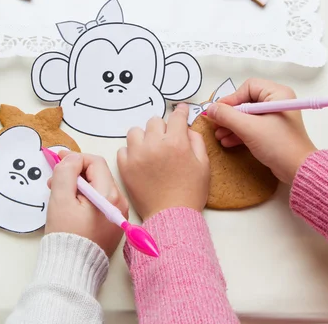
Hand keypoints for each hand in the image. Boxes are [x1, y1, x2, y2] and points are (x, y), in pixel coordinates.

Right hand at [45, 152, 128, 257]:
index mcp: (109, 195)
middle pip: (97, 174)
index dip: (75, 158)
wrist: (73, 268)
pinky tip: (69, 204)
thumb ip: (66, 172)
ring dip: (78, 184)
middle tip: (54, 178)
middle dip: (75, 172)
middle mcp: (119, 202)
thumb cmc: (67, 235)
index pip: (95, 162)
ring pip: (97, 186)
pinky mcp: (112, 222)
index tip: (58, 160)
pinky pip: (99, 200)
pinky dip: (84, 197)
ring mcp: (117, 213)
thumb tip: (72, 158)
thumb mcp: (61, 198)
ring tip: (58, 193)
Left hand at [117, 103, 209, 221]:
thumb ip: (196, 141)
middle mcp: (155, 144)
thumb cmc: (191, 192)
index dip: (181, 111)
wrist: (172, 216)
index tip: (181, 110)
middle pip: (154, 121)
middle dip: (163, 127)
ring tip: (150, 148)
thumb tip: (187, 129)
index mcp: (176, 142)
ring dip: (144, 137)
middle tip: (167, 138)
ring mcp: (137, 155)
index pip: (176, 116)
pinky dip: (131, 152)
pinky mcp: (125, 167)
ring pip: (135, 132)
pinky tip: (140, 160)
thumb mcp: (204, 165)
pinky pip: (124, 150)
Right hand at [206, 78, 316, 183]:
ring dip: (231, 125)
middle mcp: (277, 102)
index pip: (248, 88)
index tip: (217, 111)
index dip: (231, 99)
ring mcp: (275, 117)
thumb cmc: (278, 145)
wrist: (297, 169)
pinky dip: (239, 132)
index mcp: (277, 94)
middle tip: (215, 124)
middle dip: (229, 115)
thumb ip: (227, 116)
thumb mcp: (248, 128)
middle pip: (245, 102)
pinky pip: (251, 126)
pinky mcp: (272, 131)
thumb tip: (209, 109)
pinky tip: (227, 141)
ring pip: (246, 116)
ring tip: (219, 135)